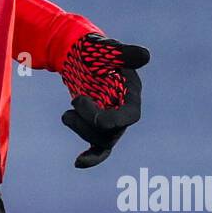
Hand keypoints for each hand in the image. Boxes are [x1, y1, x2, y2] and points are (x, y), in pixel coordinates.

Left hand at [59, 32, 149, 168]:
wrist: (80, 56)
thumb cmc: (95, 50)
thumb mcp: (106, 49)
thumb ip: (123, 53)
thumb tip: (145, 55)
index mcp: (130, 93)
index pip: (130, 116)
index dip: (114, 121)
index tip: (96, 117)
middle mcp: (124, 109)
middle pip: (112, 131)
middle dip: (89, 122)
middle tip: (75, 99)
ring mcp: (112, 120)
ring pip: (100, 139)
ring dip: (80, 128)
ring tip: (66, 114)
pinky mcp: (98, 126)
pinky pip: (99, 148)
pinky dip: (91, 157)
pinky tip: (79, 163)